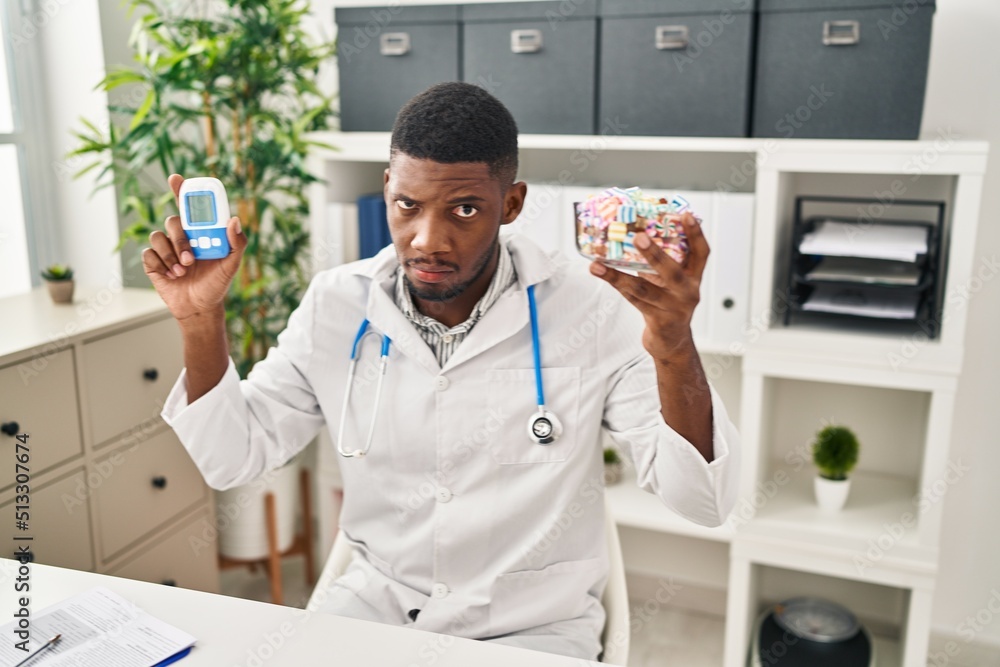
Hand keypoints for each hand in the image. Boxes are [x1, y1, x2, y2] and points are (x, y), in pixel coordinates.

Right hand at [141, 174, 246, 321]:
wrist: (200, 307)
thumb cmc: (217, 284)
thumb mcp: (232, 265)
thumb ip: (237, 243)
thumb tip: (234, 219)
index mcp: (199, 232)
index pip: (188, 206)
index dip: (180, 190)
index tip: (176, 178)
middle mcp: (180, 236)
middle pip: (172, 221)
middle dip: (180, 239)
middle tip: (191, 259)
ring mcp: (165, 248)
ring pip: (157, 236)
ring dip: (170, 255)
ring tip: (182, 272)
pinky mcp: (152, 262)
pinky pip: (148, 254)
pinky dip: (160, 265)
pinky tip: (171, 276)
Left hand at [589, 212, 708, 360]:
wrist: (671, 341)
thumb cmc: (667, 301)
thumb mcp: (670, 280)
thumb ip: (660, 260)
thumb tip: (633, 230)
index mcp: (694, 277)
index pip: (701, 252)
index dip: (695, 234)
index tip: (686, 214)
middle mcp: (688, 292)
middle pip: (672, 271)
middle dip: (654, 253)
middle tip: (639, 236)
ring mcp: (674, 308)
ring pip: (643, 289)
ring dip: (617, 276)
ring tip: (597, 264)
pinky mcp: (659, 321)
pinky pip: (633, 300)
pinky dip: (616, 285)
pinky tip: (601, 273)